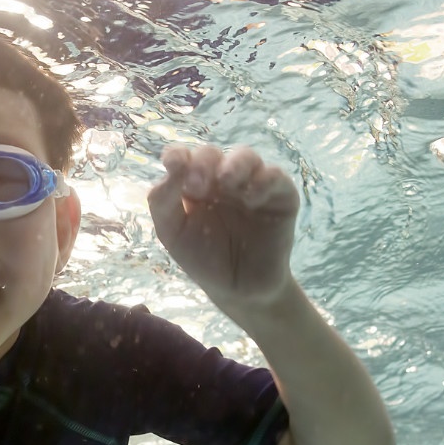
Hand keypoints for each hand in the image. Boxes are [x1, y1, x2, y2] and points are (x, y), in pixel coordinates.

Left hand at [147, 143, 299, 308]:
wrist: (240, 290)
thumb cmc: (204, 259)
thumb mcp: (172, 233)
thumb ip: (163, 201)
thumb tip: (170, 170)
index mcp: (193, 184)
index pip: (183, 157)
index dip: (177, 156)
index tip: (175, 166)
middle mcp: (222, 179)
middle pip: (212, 154)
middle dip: (203, 164)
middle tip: (197, 187)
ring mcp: (251, 184)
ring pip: (246, 156)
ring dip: (234, 165)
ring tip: (226, 183)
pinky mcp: (280, 195)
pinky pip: (275, 176)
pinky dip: (262, 181)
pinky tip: (251, 199)